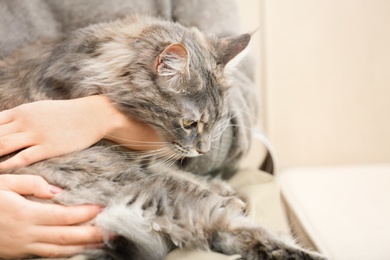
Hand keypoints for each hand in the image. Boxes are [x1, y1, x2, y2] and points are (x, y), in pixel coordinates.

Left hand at [0, 95, 162, 168]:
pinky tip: (2, 172)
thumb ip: (23, 118)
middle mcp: (25, 121)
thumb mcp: (41, 109)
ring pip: (3, 145)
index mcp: (22, 111)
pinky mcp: (48, 147)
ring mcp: (36, 134)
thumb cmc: (68, 114)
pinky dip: (8, 165)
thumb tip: (7, 127)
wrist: (93, 115)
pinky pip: (22, 158)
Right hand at [0, 174, 103, 258]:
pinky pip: (48, 255)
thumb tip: (57, 190)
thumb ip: (31, 183)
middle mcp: (27, 233)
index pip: (63, 215)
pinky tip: (79, 248)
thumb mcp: (4, 183)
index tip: (102, 208)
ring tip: (102, 241)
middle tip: (113, 228)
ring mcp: (23, 246)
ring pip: (59, 250)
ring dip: (83, 246)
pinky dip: (67, 253)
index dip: (85, 213)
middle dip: (92, 234)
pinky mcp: (20, 253)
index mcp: (25, 213)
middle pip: (66, 236)